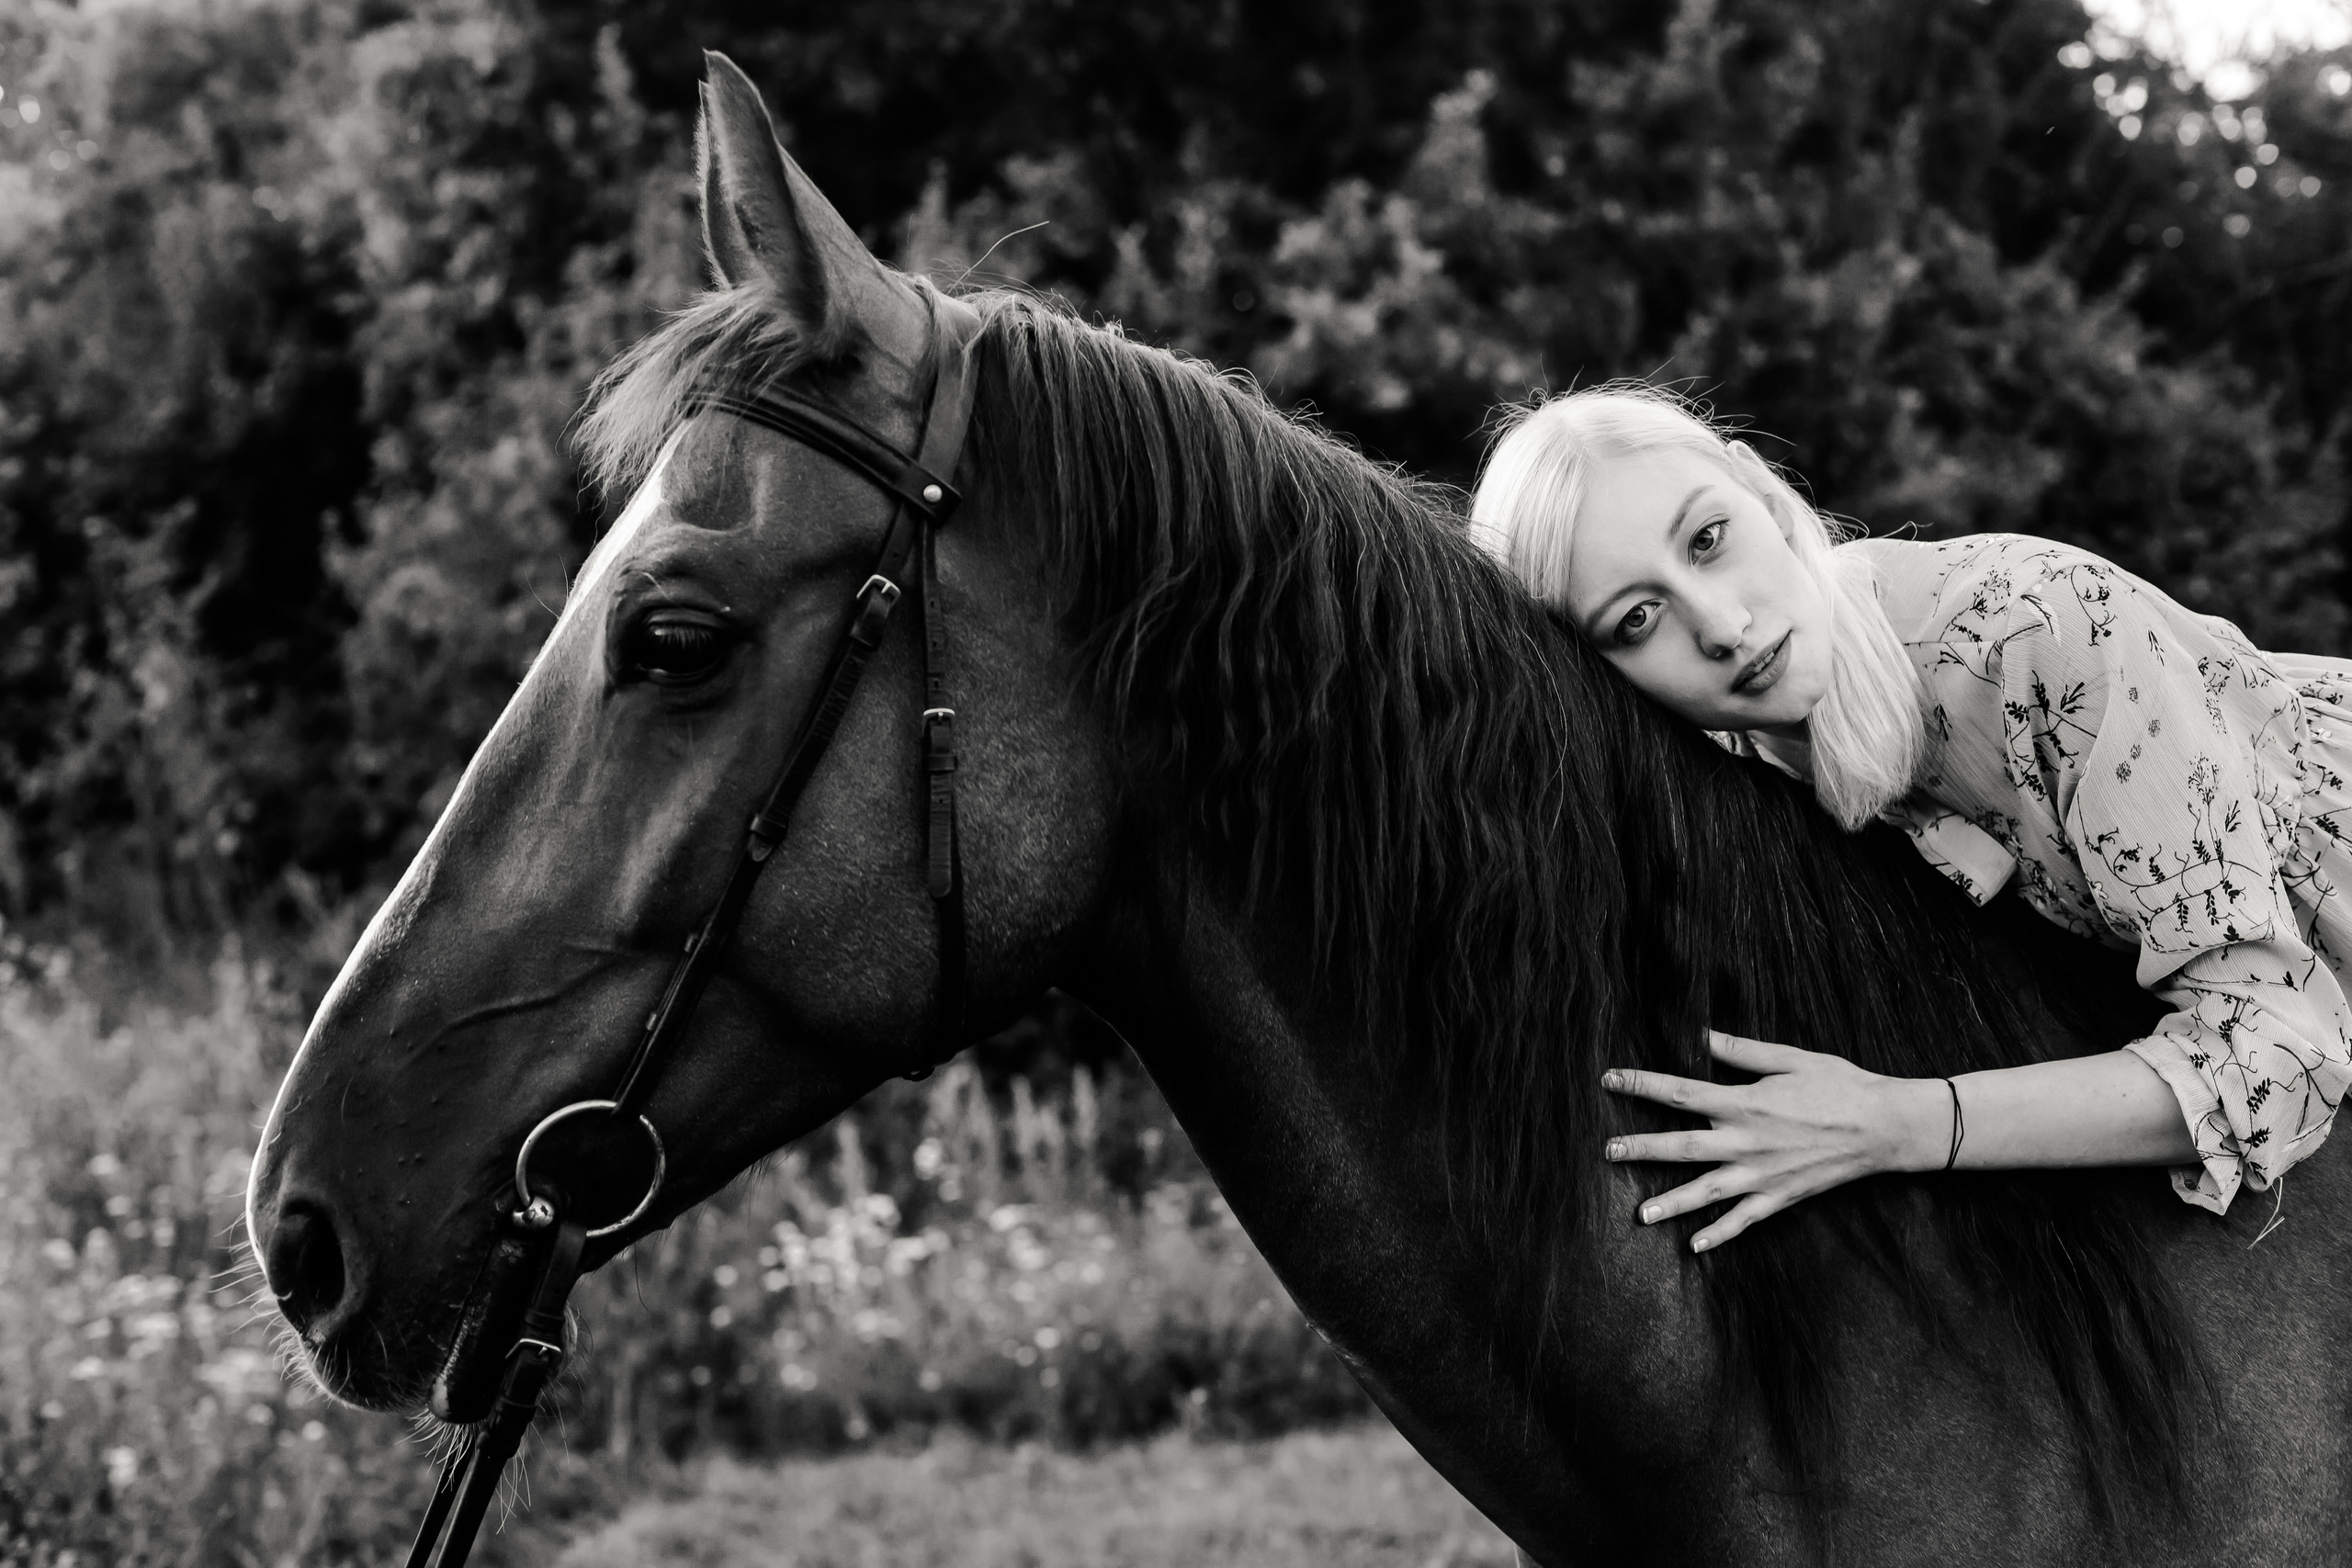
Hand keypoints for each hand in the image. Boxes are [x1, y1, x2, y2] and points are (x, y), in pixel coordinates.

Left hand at [1601, 1030, 1951, 1251]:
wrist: (1885, 1127)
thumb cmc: (1841, 1085)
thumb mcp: (1790, 1058)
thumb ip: (1741, 1051)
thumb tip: (1701, 1034)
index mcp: (1744, 1102)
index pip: (1680, 1093)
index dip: (1641, 1085)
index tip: (1610, 1079)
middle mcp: (1746, 1142)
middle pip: (1682, 1146)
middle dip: (1642, 1148)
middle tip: (1608, 1151)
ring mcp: (1762, 1175)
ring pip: (1706, 1192)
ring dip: (1671, 1203)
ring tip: (1640, 1215)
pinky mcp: (1781, 1197)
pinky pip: (1744, 1220)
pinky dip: (1719, 1234)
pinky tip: (1695, 1247)